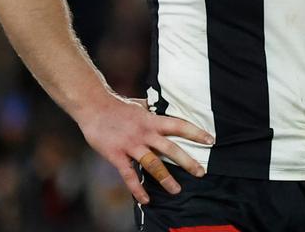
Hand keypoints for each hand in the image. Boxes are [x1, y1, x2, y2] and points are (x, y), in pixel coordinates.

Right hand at [75, 95, 212, 203]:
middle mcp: (145, 133)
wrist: (93, 106)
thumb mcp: (140, 106)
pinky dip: (137, 188)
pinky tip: (146, 199)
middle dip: (187, 161)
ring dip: (166, 178)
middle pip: (170, 148)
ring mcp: (131, 145)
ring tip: (177, 190)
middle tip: (201, 172)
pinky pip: (129, 175)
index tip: (211, 140)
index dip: (196, 133)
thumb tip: (159, 108)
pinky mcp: (116, 155)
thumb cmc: (117, 106)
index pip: (180, 126)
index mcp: (153, 120)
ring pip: (152, 164)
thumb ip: (151, 111)